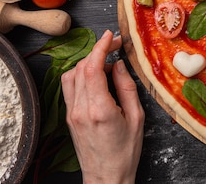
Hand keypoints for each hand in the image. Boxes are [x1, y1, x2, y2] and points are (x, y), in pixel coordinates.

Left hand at [61, 30, 143, 183]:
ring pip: (72, 75)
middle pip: (82, 67)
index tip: (110, 36)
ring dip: (88, 63)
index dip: (101, 47)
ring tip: (107, 65)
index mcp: (100, 109)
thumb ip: (127, 88)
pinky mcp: (69, 116)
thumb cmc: (125, 152)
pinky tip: (97, 78)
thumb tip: (119, 65)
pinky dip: (81, 75)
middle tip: (115, 46)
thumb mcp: (136, 118)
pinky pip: (70, 86)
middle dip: (98, 52)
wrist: (106, 177)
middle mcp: (81, 109)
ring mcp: (72, 113)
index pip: (93, 68)